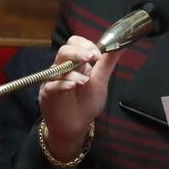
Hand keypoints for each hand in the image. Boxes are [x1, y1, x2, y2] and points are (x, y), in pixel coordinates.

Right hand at [37, 35, 120, 157]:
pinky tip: (71, 86)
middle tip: (92, 58)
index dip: (85, 45)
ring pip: (57, 67)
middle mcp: (62, 68)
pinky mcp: (47, 94)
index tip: (98, 54)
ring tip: (85, 81)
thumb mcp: (100, 81)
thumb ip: (108, 63)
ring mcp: (53, 80)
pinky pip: (51, 86)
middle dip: (78, 52)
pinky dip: (61, 84)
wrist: (76, 125)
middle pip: (64, 51)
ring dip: (73, 71)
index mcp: (75, 62)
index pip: (75, 43)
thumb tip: (122, 45)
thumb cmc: (86, 103)